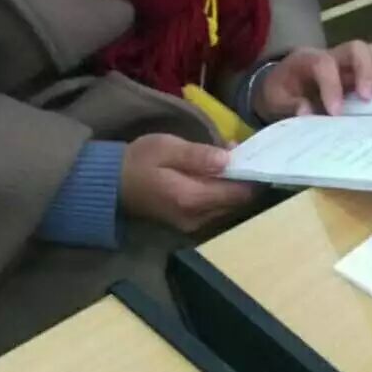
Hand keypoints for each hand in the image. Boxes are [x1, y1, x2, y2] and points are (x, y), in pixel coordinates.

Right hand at [119, 134, 258, 233]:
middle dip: (245, 179)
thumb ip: (198, 155)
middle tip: (246, 152)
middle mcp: (197, 218)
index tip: (259, 156)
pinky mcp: (189, 222)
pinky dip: (222, 191)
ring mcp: (193, 224)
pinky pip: (216, 207)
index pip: (237, 194)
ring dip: (234, 185)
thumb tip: (228, 159)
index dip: (253, 176)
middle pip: (236, 202)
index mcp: (192, 198)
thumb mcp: (167, 148)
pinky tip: (218, 172)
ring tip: (232, 158)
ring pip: (228, 206)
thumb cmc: (139, 161)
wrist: (112, 184)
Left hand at [253, 42, 371, 120]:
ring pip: (370, 52)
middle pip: (354, 49)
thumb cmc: (280, 90)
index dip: (331, 85)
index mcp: (307, 60)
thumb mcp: (275, 100)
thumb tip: (306, 112)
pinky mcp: (360, 69)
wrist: (281, 81)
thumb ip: (289, 104)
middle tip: (369, 96)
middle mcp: (332, 54)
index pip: (323, 64)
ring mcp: (348, 61)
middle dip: (365, 70)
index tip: (336, 112)